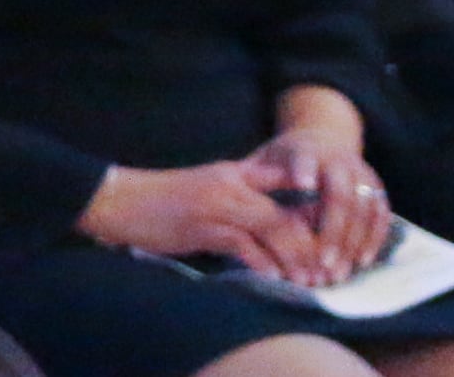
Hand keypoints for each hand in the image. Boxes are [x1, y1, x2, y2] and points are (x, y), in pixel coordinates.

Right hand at [76, 160, 332, 283]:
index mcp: (235, 172)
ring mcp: (218, 206)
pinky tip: (274, 279)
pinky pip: (245, 248)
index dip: (313, 201)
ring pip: (272, 231)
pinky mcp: (204, 228)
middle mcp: (231, 185)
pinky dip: (263, 266)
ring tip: (308, 280)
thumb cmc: (163, 200)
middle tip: (326, 269)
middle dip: (311, 245)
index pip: (285, 178)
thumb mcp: (208, 191)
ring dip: (294, 260)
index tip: (333, 226)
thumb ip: (241, 200)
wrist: (121, 200)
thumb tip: (277, 226)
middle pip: (287, 213)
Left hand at [245, 87, 391, 277]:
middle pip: (341, 193)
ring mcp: (362, 174)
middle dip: (333, 229)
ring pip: (364, 209)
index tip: (303, 185)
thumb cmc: (287, 158)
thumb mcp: (266, 159)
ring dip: (353, 242)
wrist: (325, 138)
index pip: (305, 158)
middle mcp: (339, 160)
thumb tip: (226, 193)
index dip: (304, 169)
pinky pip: (381, 215)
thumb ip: (252, 176)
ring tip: (339, 271)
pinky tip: (361, 261)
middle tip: (323, 261)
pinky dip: (374, 238)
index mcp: (307, 149)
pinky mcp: (377, 190)